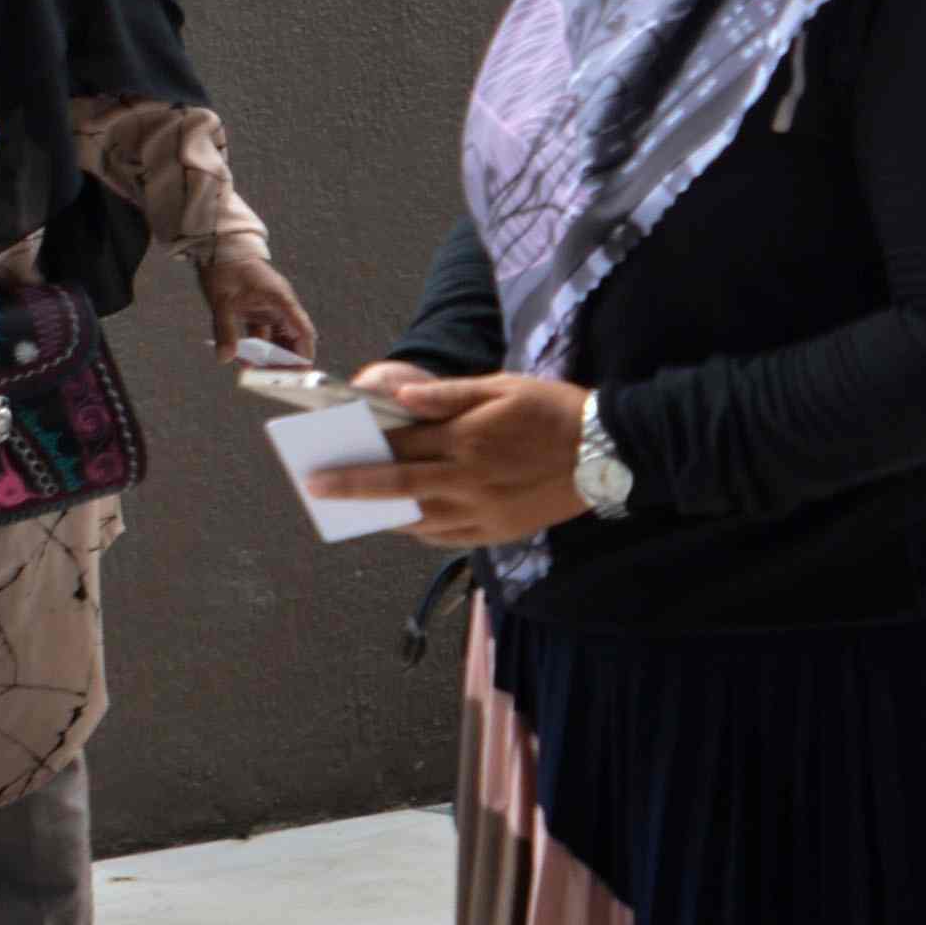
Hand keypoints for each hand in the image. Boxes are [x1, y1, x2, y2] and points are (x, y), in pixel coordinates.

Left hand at [196, 244, 315, 364]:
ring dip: (271, 356)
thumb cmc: (226, 267)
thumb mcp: (223, 301)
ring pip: (277, 338)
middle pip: (293, 338)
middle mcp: (280, 305)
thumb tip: (225, 358)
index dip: (304, 352)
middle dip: (287, 360)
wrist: (219, 247)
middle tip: (278, 380)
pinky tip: (246, 360)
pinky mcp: (258, 310)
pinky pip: (262, 333)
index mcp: (281, 299)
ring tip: (261, 374)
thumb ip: (226, 331)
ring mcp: (269, 308)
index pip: (302, 330)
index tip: (301, 372)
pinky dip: (257, 347)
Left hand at [317, 365, 592, 549]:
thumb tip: (399, 400)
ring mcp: (484, 512)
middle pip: (398, 487)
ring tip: (360, 508)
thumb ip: (449, 396)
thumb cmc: (553, 410)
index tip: (326, 457)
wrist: (609, 450)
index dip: (360, 451)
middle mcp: (469, 480)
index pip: (399, 448)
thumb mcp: (503, 387)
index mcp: (467, 439)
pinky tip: (410, 521)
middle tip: (316, 488)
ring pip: (419, 519)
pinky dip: (422, 530)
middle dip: (352, 487)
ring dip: (384, 514)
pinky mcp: (499, 530)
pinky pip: (448, 538)